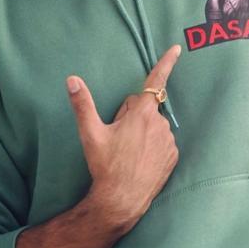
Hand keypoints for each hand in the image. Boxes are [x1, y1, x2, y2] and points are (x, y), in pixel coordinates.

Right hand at [65, 44, 181, 229]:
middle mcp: (160, 124)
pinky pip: (161, 142)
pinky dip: (151, 147)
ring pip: (153, 126)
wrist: (122, 199)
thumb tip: (72, 79)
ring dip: (142, 133)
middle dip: (131, 116)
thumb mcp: (90, 134)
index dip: (166, 62)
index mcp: (141, 114)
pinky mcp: (173, 156)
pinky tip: (139, 160)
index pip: (155, 81)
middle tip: (117, 137)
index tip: (177, 48)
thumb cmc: (105, 166)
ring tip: (128, 152)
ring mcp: (168, 141)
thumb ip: (82, 104)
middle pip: (144, 108)